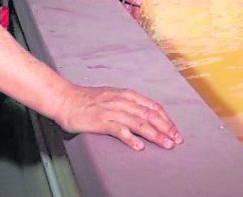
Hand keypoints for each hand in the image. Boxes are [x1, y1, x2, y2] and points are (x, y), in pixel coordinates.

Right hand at [54, 84, 181, 150]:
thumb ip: (128, 104)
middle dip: (166, 128)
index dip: (166, 119)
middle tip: (176, 140)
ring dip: (155, 135)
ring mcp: (113, 111)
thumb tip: (145, 115)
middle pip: (150, 115)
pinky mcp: (102, 121)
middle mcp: (123, 101)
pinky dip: (131, 139)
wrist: (66, 99)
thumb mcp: (113, 96)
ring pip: (139, 123)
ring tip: (166, 145)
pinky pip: (120, 131)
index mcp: (127, 94)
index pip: (153, 107)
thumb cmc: (88, 99)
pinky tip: (140, 147)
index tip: (175, 130)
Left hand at [86, 0, 142, 19]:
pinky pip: (122, 1)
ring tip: (123, 14)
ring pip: (127, 1)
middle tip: (129, 17)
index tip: (135, 16)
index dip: (137, 8)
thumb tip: (140, 2)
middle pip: (133, 1)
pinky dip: (121, 5)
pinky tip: (119, 9)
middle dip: (131, 9)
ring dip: (126, 8)